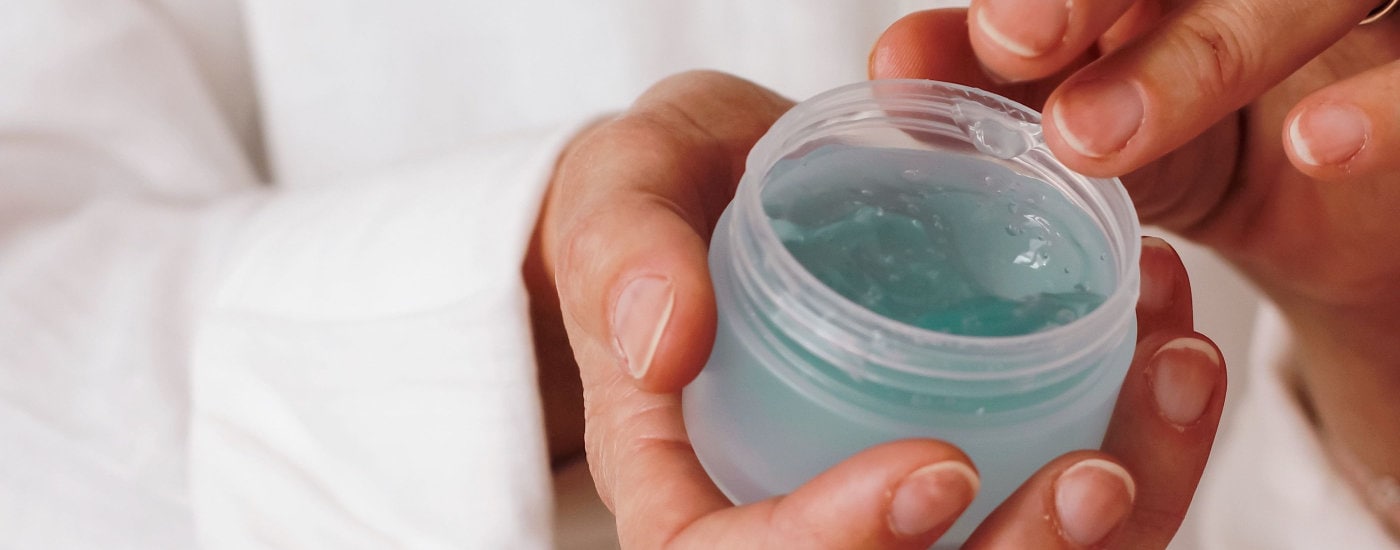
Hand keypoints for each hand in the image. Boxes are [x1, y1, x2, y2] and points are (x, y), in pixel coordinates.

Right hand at [528, 70, 1225, 547]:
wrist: (725, 183)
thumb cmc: (662, 196)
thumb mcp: (620, 192)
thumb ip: (623, 254)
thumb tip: (662, 342)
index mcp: (684, 486)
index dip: (841, 546)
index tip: (940, 466)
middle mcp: (793, 521)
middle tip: (1099, 472)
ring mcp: (888, 503)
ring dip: (1118, 511)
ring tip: (1172, 376)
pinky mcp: (964, 465)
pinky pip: (1060, 501)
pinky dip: (1141, 443)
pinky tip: (1169, 345)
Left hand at [872, 5, 1399, 481]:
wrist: (1349, 207)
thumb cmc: (1210, 135)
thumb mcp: (1101, 121)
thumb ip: (1011, 88)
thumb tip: (891, 68)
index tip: (966, 36)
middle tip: (1012, 41)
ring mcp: (1348, 3)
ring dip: (1198, 55)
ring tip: (1096, 139)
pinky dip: (1384, 105)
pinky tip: (1317, 145)